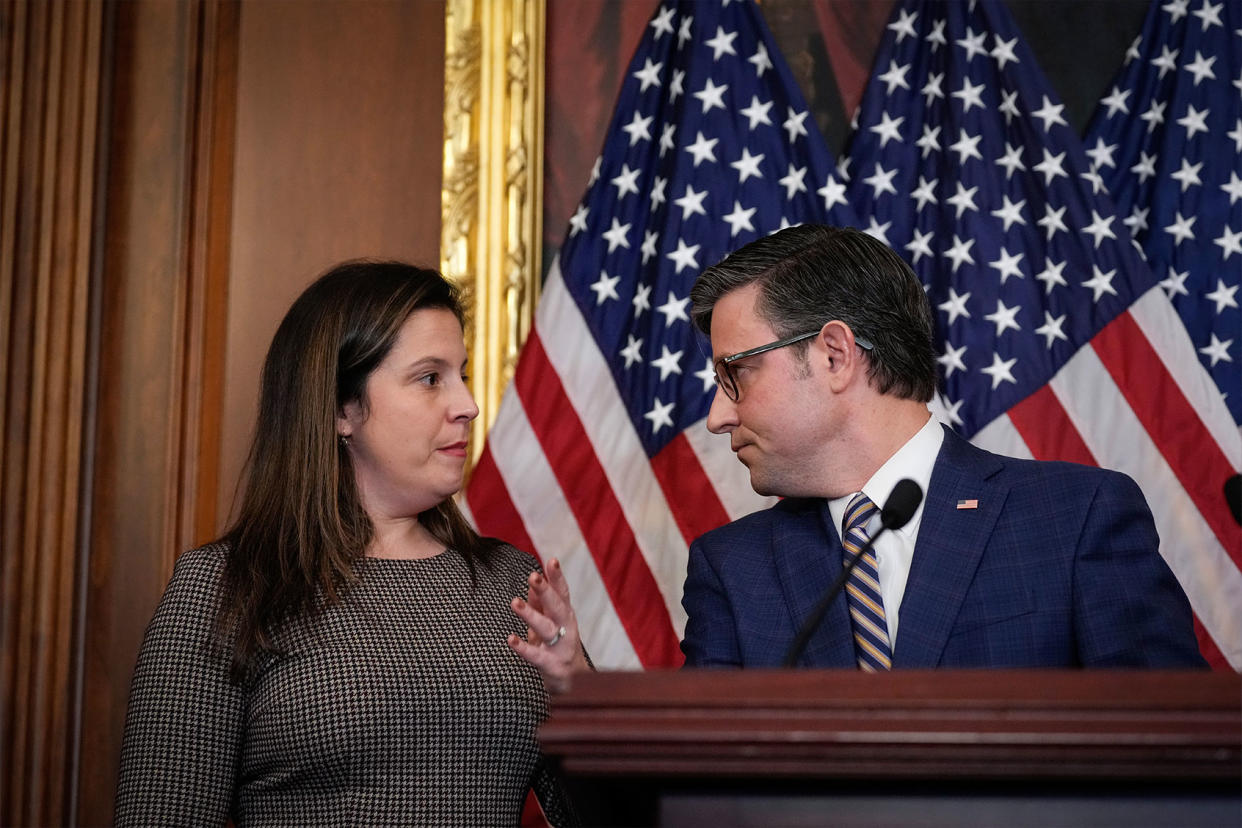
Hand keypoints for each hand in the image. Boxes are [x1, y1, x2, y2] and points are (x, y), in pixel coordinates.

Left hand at [507, 558, 590, 693]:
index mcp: (566, 615)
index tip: (551, 560)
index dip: (557, 577)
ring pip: (546, 628)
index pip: (562, 592)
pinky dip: (523, 648)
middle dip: (546, 590)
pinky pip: (536, 656)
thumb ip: (541, 604)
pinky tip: (510, 639)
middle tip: (533, 576)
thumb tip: (532, 582)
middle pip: (557, 606)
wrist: (573, 684)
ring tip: (515, 602)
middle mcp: (566, 628)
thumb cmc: (558, 646)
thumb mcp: (551, 622)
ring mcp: (560, 647)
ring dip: (530, 614)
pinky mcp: (552, 665)